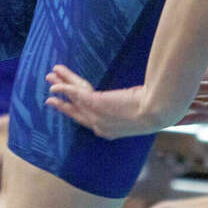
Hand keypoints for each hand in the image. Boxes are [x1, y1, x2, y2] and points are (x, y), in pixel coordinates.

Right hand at [45, 65, 167, 138]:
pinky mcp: (95, 102)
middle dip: (62, 103)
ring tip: (50, 76)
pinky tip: (57, 78)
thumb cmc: (158, 111)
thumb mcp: (143, 111)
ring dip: (60, 86)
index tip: (69, 108)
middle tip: (49, 98)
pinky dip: (64, 85)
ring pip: (73, 98)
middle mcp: (99, 126)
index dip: (76, 113)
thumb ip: (135, 108)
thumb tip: (143, 97)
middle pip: (75, 112)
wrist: (158, 111)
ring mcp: (96, 115)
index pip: (88, 121)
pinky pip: (74, 92)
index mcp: (110, 131)